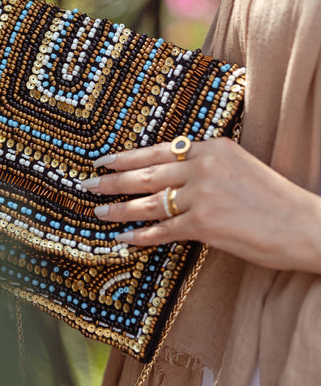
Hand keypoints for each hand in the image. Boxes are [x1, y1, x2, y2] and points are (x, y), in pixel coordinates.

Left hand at [82, 137, 320, 273]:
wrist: (303, 224)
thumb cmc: (273, 198)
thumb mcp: (239, 165)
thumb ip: (205, 166)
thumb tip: (172, 176)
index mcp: (211, 147)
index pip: (159, 150)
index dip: (127, 157)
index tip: (104, 160)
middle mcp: (202, 166)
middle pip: (146, 173)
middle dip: (112, 180)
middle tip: (86, 184)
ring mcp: (201, 195)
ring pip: (148, 202)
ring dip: (119, 208)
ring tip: (98, 212)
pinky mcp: (203, 224)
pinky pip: (162, 230)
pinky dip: (141, 235)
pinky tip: (125, 238)